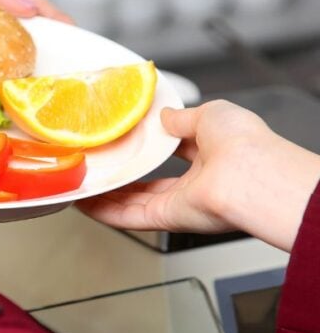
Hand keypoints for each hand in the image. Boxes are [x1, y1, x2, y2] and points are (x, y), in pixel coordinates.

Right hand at [78, 102, 319, 251]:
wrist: (250, 175)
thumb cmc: (244, 143)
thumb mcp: (212, 113)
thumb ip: (183, 117)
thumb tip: (165, 115)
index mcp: (213, 156)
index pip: (177, 152)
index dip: (152, 147)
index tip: (128, 139)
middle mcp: (197, 183)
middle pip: (151, 183)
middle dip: (124, 177)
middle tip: (98, 165)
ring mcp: (181, 203)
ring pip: (134, 202)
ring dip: (107, 195)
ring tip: (82, 184)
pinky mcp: (167, 218)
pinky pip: (129, 217)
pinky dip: (104, 211)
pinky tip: (84, 202)